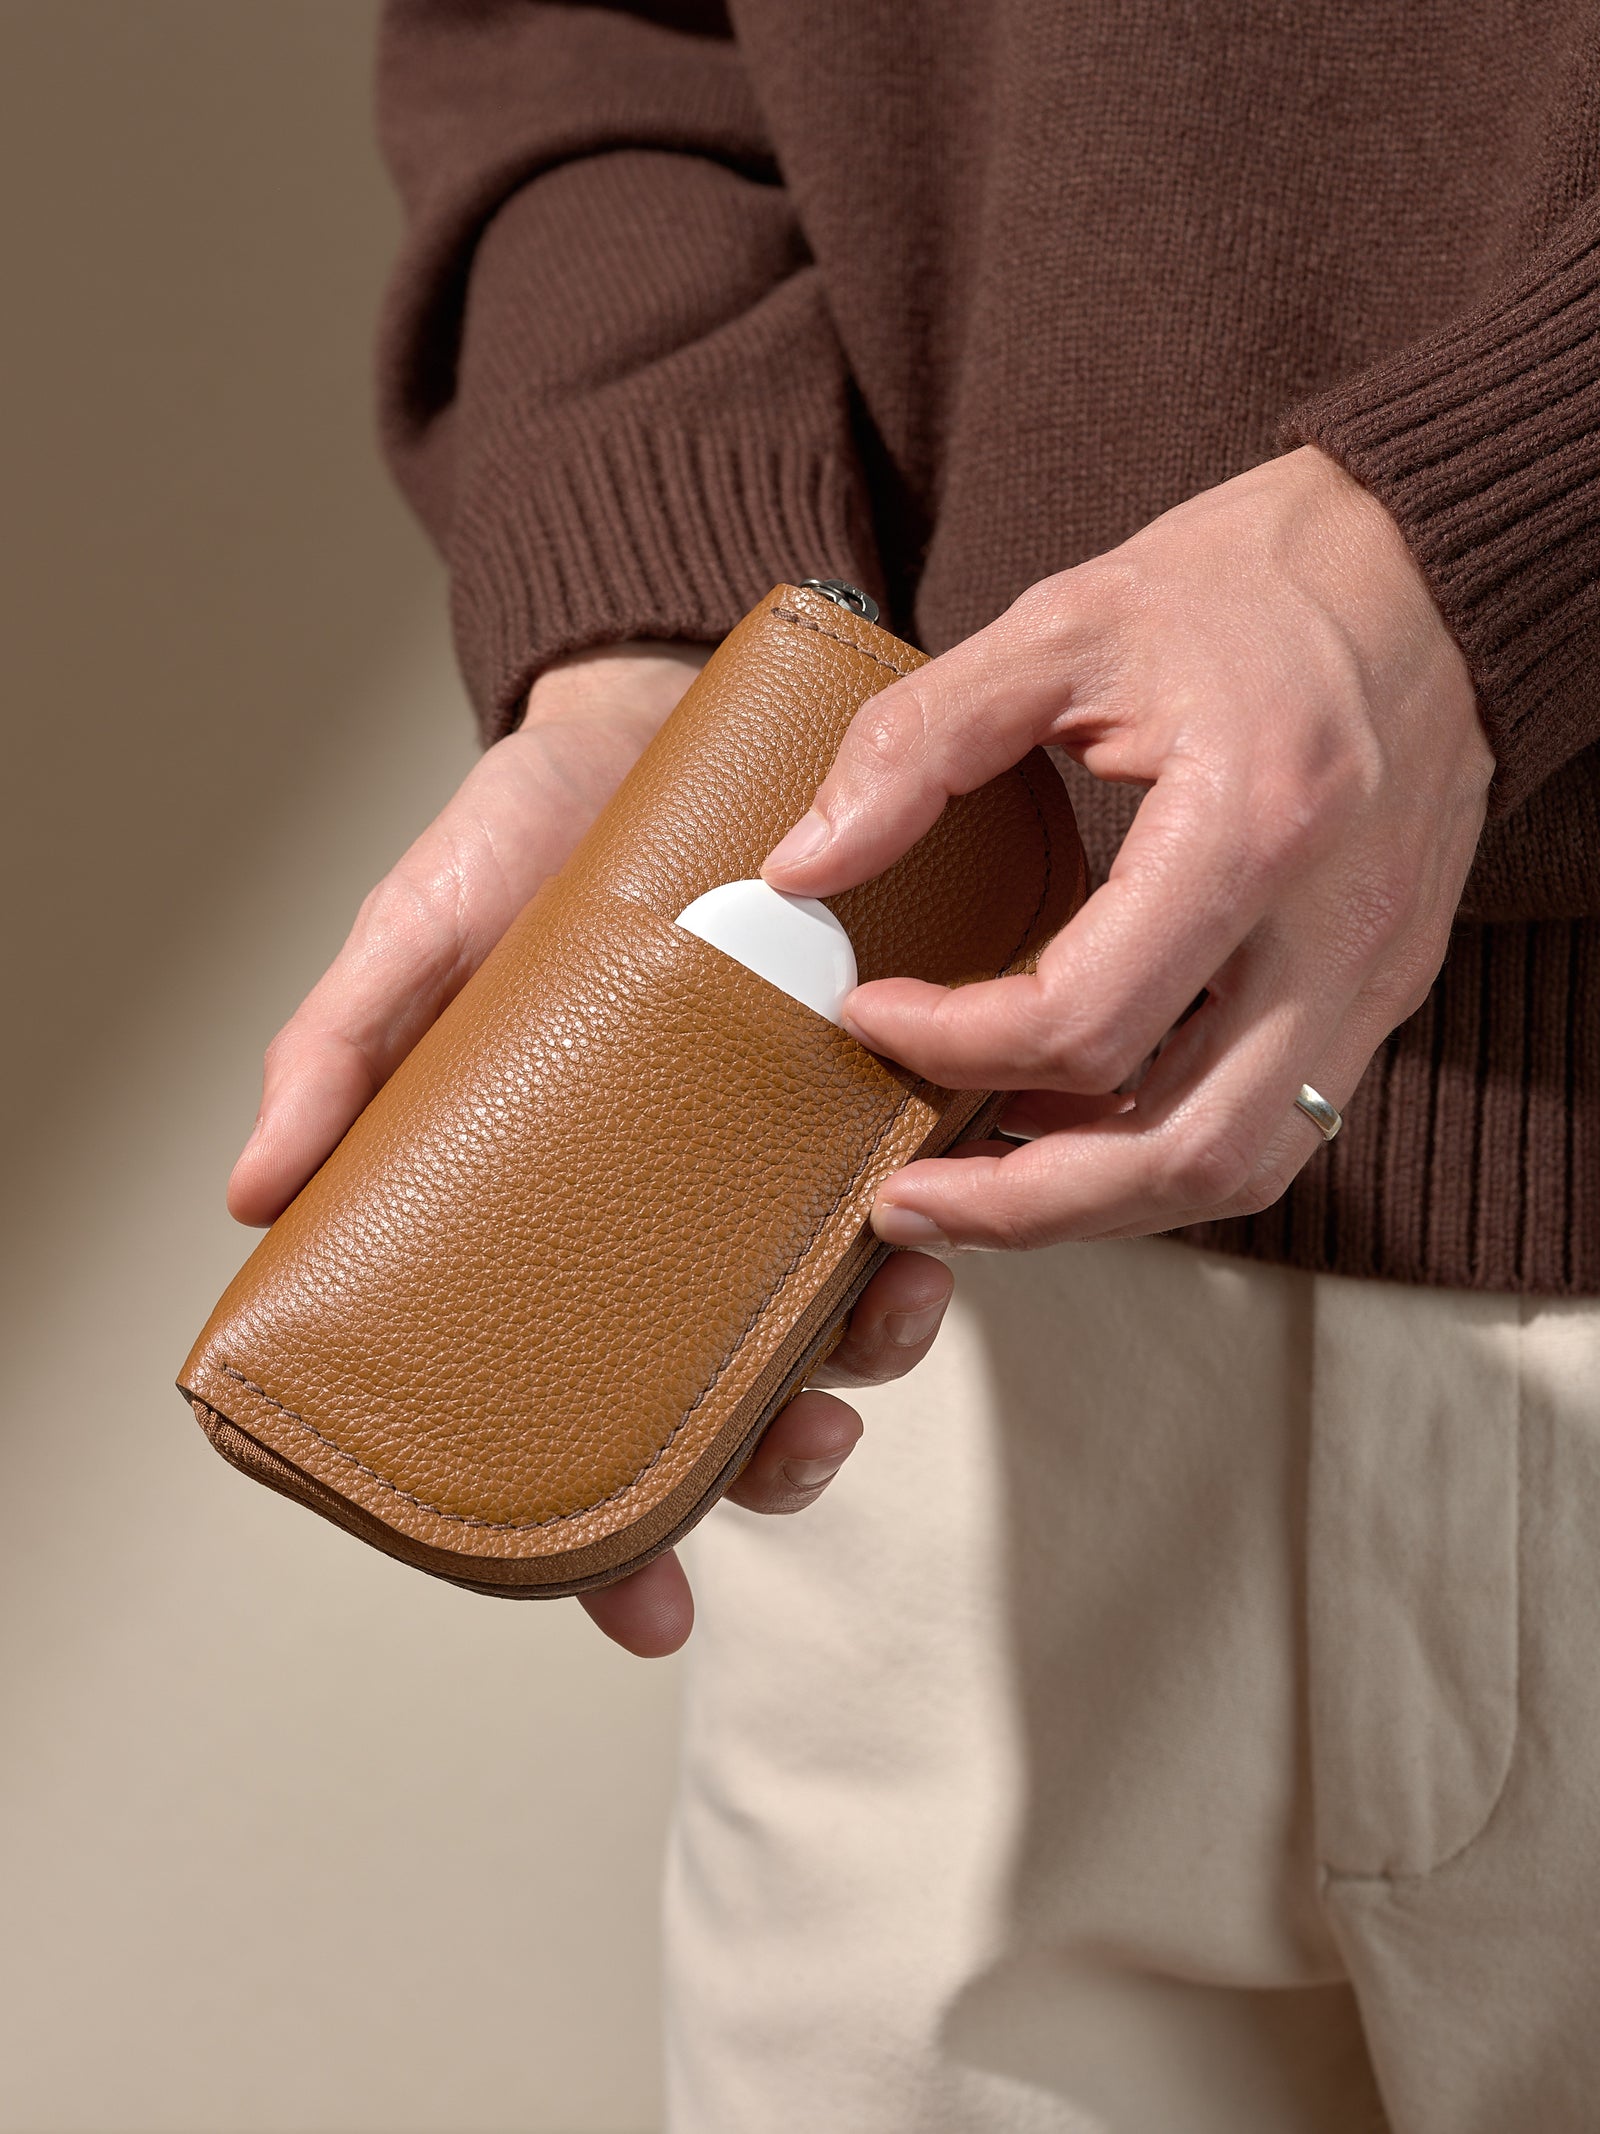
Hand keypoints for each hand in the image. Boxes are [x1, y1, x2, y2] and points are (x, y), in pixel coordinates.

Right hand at [228, 642, 953, 1655]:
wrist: (648, 721)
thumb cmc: (519, 845)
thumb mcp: (416, 943)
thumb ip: (341, 1056)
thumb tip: (252, 1196)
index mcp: (566, 1214)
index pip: (582, 1405)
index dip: (610, 1531)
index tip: (647, 1614)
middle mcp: (681, 1211)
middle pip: (730, 1392)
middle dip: (771, 1455)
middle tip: (796, 1449)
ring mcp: (782, 1158)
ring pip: (836, 1310)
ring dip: (866, 1348)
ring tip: (881, 1310)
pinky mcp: (871, 1079)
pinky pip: (919, 1185)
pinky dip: (935, 1221)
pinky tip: (932, 1215)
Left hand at [763, 446, 1493, 1250]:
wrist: (1429, 566)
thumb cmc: (1253, 581)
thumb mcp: (1063, 626)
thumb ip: (918, 744)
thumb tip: (805, 865)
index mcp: (1254, 828)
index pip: (1084, 1022)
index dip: (949, 1043)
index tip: (868, 1009)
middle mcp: (1337, 931)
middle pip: (1179, 1152)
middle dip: (1022, 1203)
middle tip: (905, 1198)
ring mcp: (1377, 975)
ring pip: (1240, 1167)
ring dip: (1098, 1199)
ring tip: (980, 1180)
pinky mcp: (1384, 989)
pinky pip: (1277, 1123)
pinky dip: (1162, 1149)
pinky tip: (1074, 1120)